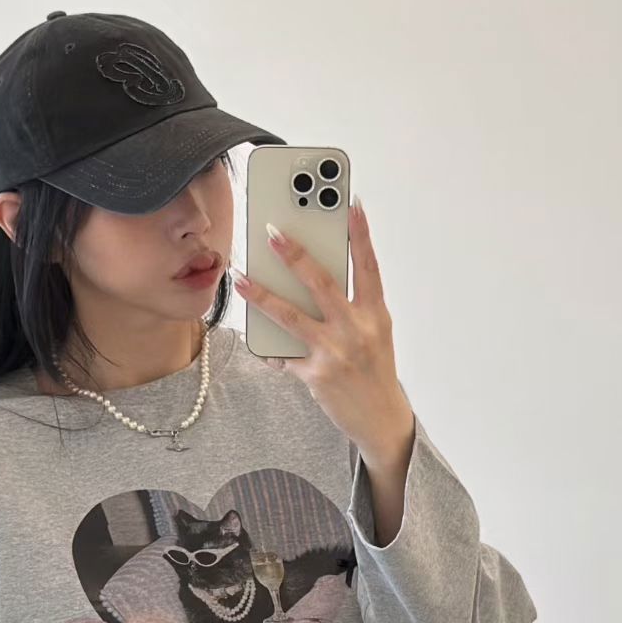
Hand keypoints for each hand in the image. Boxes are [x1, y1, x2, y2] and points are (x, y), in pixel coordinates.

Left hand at [231, 197, 413, 458]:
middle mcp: (357, 329)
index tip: (351, 203)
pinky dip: (267, 347)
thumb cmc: (374, 370)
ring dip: (262, 295)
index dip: (361, 234)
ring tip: (241, 278)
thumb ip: (352, 306)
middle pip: (322, 283)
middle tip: (271, 231)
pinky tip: (252, 335)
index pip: (368, 266)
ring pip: (291, 316)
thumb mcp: (374, 333)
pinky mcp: (317, 375)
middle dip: (295, 255)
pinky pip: (283, 355)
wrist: (381, 419)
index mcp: (375, 314)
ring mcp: (336, 353)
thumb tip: (312, 279)